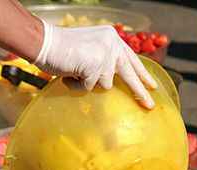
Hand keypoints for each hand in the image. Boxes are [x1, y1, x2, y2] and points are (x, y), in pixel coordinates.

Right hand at [33, 21, 157, 108]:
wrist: (44, 42)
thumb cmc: (61, 48)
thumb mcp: (90, 50)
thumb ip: (103, 60)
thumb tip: (111, 79)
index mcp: (111, 38)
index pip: (131, 58)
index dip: (142, 73)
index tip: (152, 85)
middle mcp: (111, 44)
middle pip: (129, 74)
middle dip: (140, 91)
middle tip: (150, 105)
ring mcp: (104, 55)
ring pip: (105, 85)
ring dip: (88, 83)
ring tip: (75, 71)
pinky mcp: (95, 67)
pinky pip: (89, 88)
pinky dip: (77, 86)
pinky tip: (69, 74)